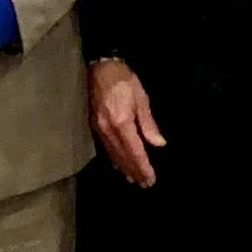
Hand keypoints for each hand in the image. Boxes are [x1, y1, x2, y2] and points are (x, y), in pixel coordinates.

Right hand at [89, 58, 164, 187]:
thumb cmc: (123, 79)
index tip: (150, 179)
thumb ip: (148, 122)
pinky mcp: (93, 125)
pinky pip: (105, 147)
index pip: (134, 151)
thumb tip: (158, 143)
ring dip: (124, 168)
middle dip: (135, 171)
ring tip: (133, 179)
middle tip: (144, 184)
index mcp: (122, 122)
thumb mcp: (141, 97)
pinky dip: (113, 158)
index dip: (143, 167)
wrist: (99, 66)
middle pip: (123, 156)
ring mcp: (99, 129)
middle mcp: (108, 129)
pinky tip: (118, 164)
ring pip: (113, 154)